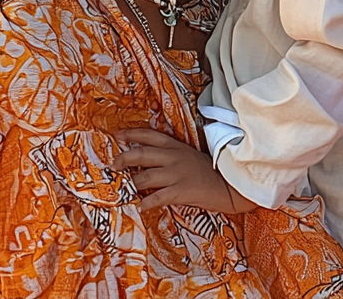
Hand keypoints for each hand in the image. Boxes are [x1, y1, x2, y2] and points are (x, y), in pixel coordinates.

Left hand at [113, 128, 256, 213]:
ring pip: (144, 176)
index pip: (151, 135)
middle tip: (113, 164)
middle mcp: (174, 157)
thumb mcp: (191, 157)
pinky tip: (141, 206)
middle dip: (123, 158)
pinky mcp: (181, 190)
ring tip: (126, 190)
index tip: (117, 135)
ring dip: (132, 184)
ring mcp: (176, 173)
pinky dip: (146, 202)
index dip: (132, 134)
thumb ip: (172, 157)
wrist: (230, 184)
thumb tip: (150, 163)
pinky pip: (156, 197)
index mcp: (177, 146)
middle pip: (142, 153)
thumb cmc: (211, 171)